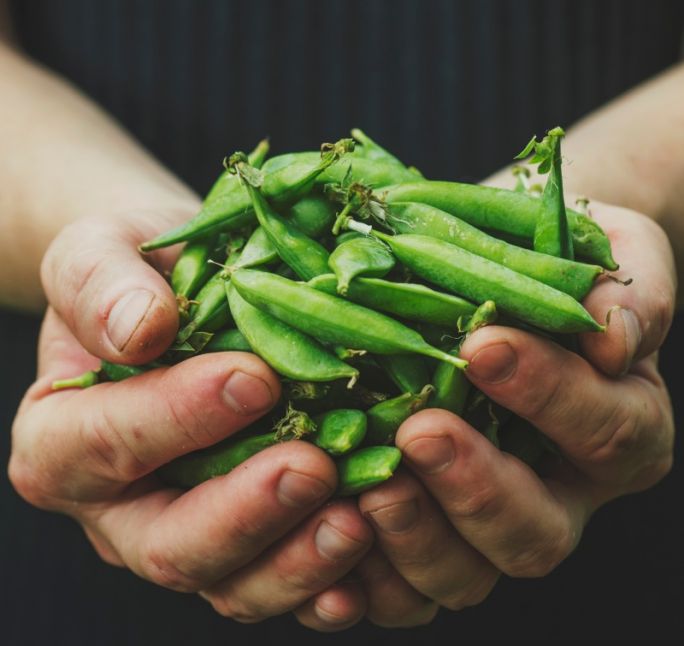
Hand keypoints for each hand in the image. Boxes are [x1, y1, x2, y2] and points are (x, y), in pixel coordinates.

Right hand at [8, 209, 373, 629]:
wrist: (177, 296)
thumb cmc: (136, 273)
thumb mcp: (100, 250)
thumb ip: (101, 284)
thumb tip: (138, 328)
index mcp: (63, 440)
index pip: (105, 443)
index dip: (176, 419)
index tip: (253, 379)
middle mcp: (120, 506)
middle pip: (169, 544)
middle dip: (244, 512)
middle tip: (311, 467)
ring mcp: (185, 531)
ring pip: (231, 582)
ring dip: (296, 561)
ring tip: (357, 519)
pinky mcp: (245, 543)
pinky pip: (280, 580)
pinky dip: (324, 576)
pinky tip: (370, 545)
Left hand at [302, 201, 674, 627]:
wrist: (513, 274)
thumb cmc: (559, 257)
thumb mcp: (612, 252)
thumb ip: (629, 289)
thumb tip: (612, 332)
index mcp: (619, 426)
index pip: (604, 429)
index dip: (549, 395)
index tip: (483, 345)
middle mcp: (563, 491)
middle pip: (537, 531)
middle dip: (478, 486)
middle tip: (420, 430)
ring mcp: (492, 524)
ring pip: (470, 573)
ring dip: (418, 539)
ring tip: (372, 487)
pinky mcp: (435, 535)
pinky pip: (408, 588)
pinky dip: (372, 576)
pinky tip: (334, 530)